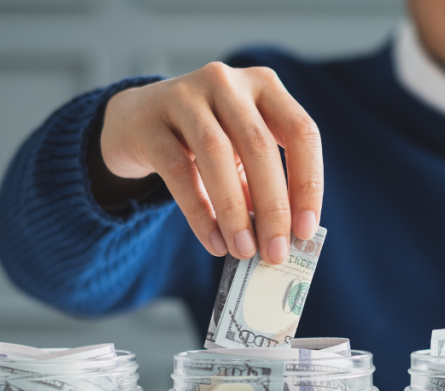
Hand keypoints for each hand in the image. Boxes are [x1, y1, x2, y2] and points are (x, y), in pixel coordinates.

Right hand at [99, 63, 322, 263]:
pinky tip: (214, 242)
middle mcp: (228, 83)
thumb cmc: (204, 142)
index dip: (308, 183)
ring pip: (218, 154)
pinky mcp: (150, 121)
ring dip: (235, 211)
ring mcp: (185, 95)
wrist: (137, 121)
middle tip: (276, 253)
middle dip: (273, 207)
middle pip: (260, 146)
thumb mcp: (241, 154)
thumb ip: (262, 187)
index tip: (307, 231)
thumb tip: (285, 239)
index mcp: (265, 86)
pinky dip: (199, 211)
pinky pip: (178, 170)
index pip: (301, 132)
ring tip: (243, 250)